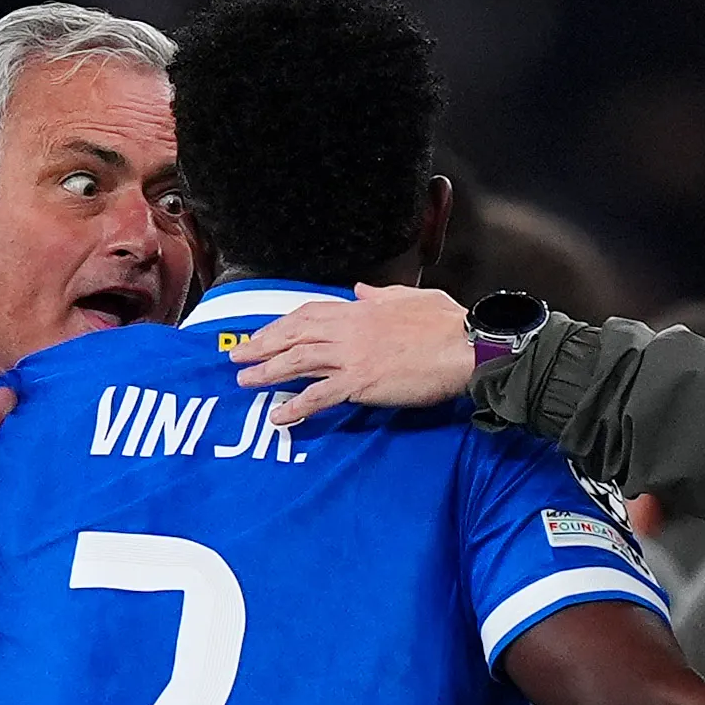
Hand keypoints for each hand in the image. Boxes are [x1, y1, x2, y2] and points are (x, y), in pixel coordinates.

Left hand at [230, 283, 471, 423]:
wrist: (466, 346)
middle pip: (294, 336)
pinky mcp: (361, 383)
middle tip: (238, 358)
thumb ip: (379, 295)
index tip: (263, 334)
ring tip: (245, 382)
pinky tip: (279, 416)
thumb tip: (360, 289)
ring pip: (297, 362)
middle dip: (262, 346)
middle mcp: (349, 330)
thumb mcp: (409, 297)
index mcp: (360, 309)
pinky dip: (296, 406)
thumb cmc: (446, 323)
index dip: (281, 325)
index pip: (308, 314)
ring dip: (267, 372)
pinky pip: (319, 396)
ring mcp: (352, 356)